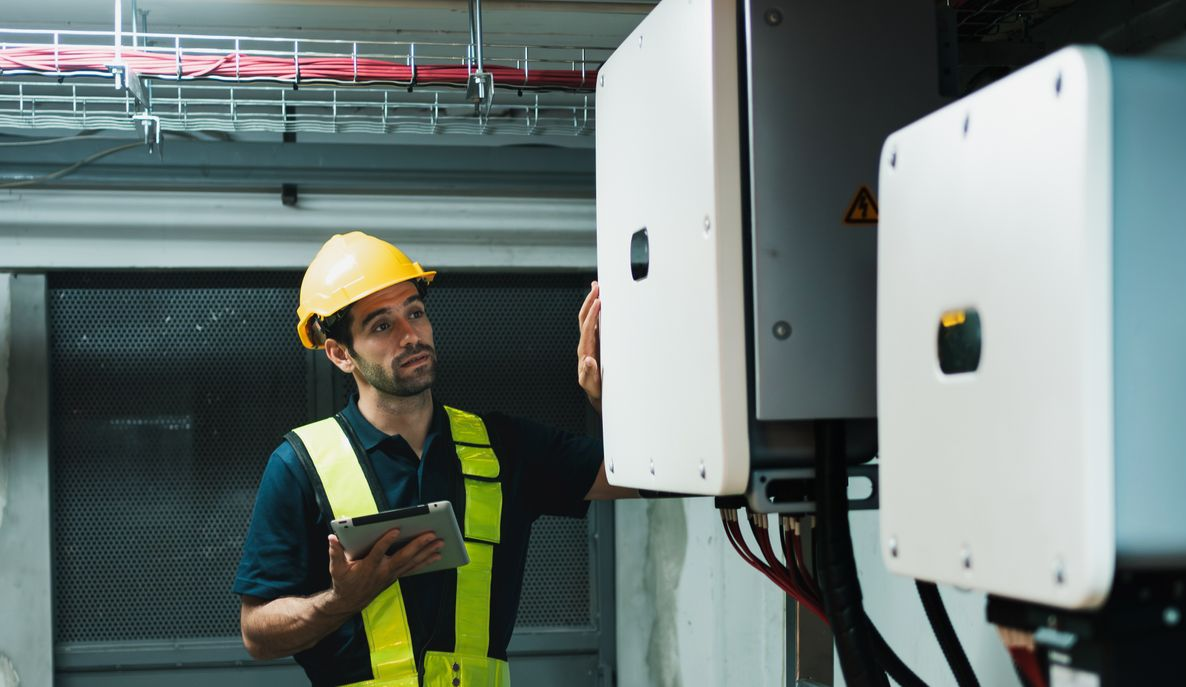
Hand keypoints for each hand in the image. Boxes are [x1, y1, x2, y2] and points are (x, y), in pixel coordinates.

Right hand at [322, 529, 442, 615]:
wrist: (349, 602)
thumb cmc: (343, 581)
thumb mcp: (336, 567)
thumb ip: (335, 552)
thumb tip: (332, 538)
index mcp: (368, 566)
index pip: (378, 552)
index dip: (386, 541)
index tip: (396, 529)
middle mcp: (383, 571)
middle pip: (403, 556)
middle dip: (418, 545)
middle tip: (432, 534)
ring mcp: (391, 574)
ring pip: (412, 562)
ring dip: (427, 552)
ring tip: (440, 543)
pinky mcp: (396, 575)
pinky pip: (413, 568)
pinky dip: (425, 561)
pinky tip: (437, 555)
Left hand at [577, 281, 601, 413]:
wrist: (596, 393)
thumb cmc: (595, 389)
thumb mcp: (592, 385)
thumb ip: (589, 374)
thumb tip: (588, 360)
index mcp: (585, 351)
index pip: (587, 329)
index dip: (592, 314)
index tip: (599, 301)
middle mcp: (585, 344)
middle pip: (584, 318)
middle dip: (589, 301)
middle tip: (596, 286)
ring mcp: (590, 342)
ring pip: (589, 318)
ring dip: (592, 302)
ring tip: (597, 288)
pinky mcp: (596, 343)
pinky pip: (595, 323)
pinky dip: (597, 311)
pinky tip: (602, 302)